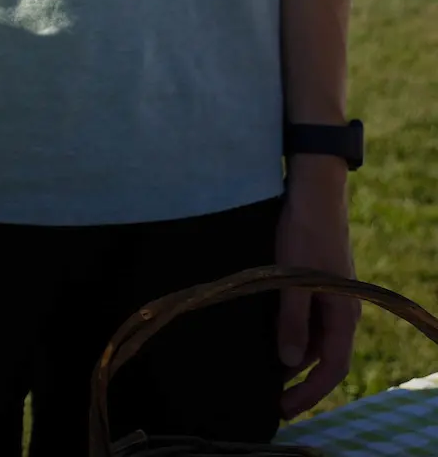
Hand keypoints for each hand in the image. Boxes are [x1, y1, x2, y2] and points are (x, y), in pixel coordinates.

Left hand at [275, 156, 358, 418]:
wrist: (313, 196)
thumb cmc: (303, 235)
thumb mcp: (293, 280)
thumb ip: (292, 320)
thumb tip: (291, 362)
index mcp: (343, 315)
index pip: (332, 368)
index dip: (310, 393)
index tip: (284, 410)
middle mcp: (341, 312)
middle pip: (324, 359)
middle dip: (300, 383)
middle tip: (270, 400)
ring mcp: (330, 299)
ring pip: (314, 341)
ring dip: (293, 359)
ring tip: (262, 374)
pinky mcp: (316, 287)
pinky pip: (307, 321)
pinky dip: (291, 336)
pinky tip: (266, 339)